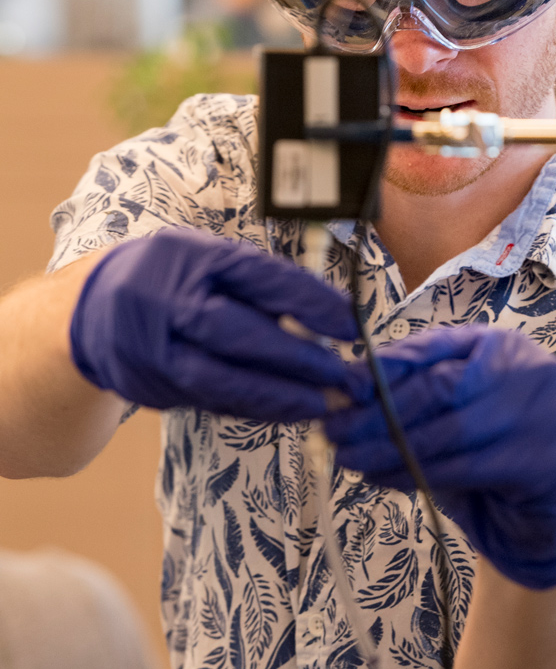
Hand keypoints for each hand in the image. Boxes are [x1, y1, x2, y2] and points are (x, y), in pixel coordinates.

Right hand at [70, 228, 358, 419]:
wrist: (91, 310)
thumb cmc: (172, 277)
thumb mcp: (209, 259)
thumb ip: (258, 285)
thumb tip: (328, 318)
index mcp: (191, 257)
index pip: (257, 277)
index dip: (308, 302)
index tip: (351, 325)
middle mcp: (165, 301)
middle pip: (234, 332)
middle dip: (295, 358)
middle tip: (343, 376)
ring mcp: (152, 349)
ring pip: (219, 380)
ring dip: (277, 396)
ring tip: (323, 405)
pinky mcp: (151, 387)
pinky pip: (209, 402)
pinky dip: (253, 408)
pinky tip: (288, 411)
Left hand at [326, 326, 555, 589]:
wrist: (543, 508)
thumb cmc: (487, 444)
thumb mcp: (453, 404)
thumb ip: (415, 387)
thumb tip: (348, 384)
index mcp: (502, 343)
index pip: (435, 347)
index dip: (385, 367)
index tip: (343, 387)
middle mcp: (529, 368)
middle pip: (439, 387)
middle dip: (380, 411)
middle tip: (335, 430)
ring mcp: (543, 414)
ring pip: (447, 432)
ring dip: (389, 448)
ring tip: (350, 457)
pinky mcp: (542, 462)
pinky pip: (462, 469)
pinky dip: (415, 474)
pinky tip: (383, 477)